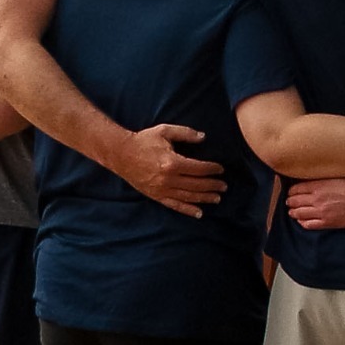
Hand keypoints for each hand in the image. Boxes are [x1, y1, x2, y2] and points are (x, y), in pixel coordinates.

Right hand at [110, 124, 225, 218]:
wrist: (120, 153)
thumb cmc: (143, 140)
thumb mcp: (165, 131)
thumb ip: (185, 133)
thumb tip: (203, 137)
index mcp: (172, 163)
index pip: (199, 168)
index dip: (212, 169)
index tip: (221, 169)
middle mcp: (168, 179)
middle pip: (197, 185)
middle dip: (213, 185)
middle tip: (224, 186)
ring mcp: (161, 189)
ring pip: (188, 197)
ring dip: (205, 198)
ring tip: (217, 198)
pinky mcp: (155, 195)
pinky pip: (175, 205)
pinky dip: (188, 210)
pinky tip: (199, 213)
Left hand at [287, 177, 344, 229]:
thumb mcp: (336, 178)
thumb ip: (322, 182)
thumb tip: (312, 183)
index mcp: (319, 185)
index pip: (296, 189)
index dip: (291, 192)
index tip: (291, 193)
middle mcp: (317, 198)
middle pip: (295, 201)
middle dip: (290, 202)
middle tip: (289, 203)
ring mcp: (322, 211)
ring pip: (299, 213)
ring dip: (293, 213)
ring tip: (292, 212)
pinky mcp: (328, 222)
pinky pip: (309, 224)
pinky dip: (302, 223)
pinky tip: (302, 221)